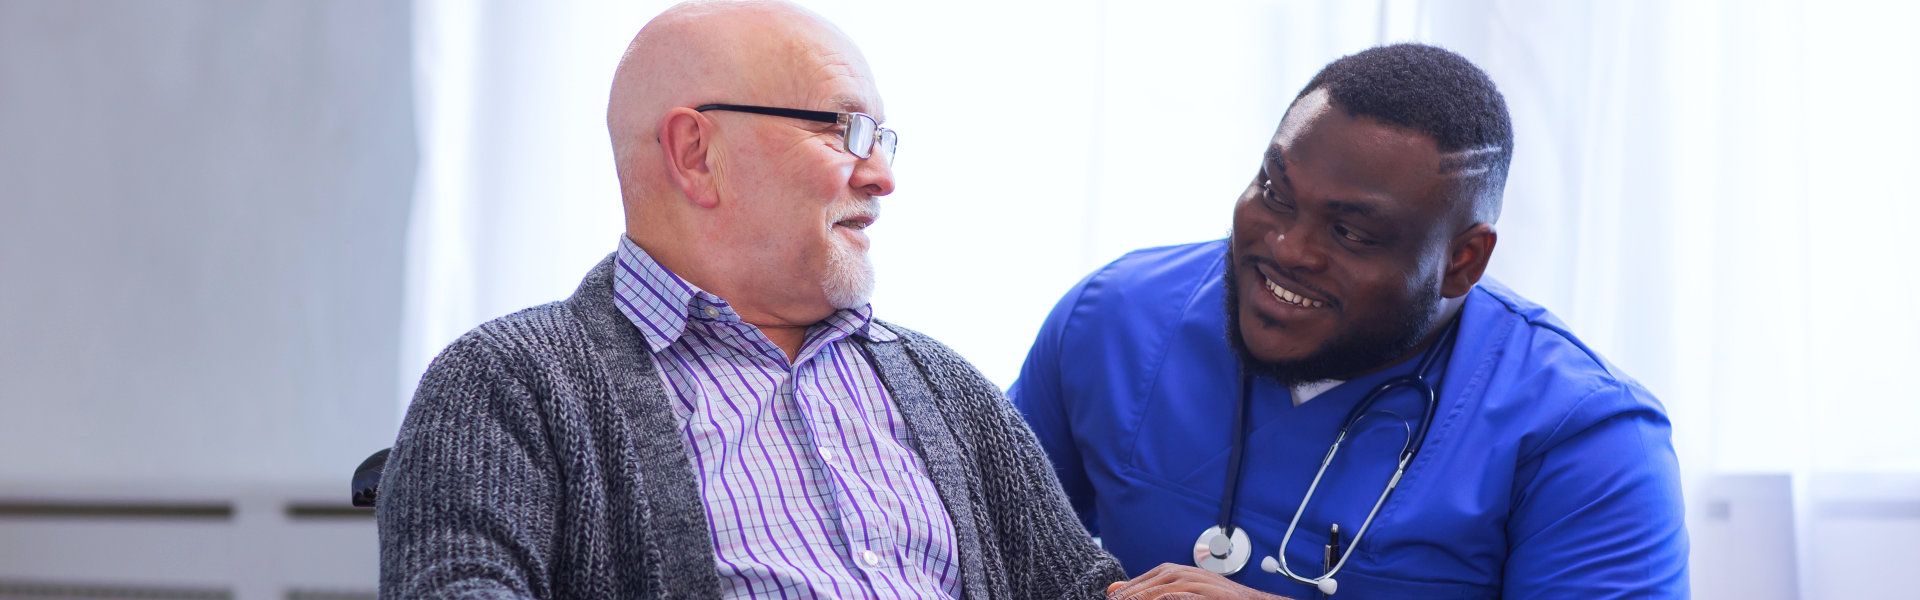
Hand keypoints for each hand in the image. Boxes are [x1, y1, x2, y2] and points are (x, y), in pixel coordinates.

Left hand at [1105, 563, 1296, 599]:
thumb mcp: (1183, 596)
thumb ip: (1150, 593)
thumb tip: (1113, 590)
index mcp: (1178, 573)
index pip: (1144, 581)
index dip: (1127, 592)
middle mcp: (1187, 573)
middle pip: (1151, 583)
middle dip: (1130, 596)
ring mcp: (1200, 583)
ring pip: (1165, 588)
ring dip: (1143, 597)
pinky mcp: (1210, 594)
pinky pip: (1181, 596)